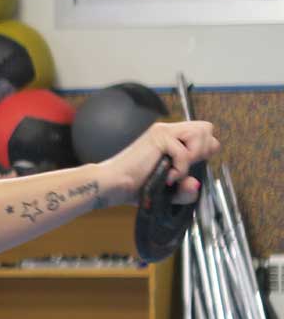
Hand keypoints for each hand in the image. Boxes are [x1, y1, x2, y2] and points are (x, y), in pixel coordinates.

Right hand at [104, 121, 219, 205]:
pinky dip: (180, 169)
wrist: (113, 185)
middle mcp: (167, 131)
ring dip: (194, 155)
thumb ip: (185, 190)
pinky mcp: (159, 137)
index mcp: (170, 139)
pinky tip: (167, 176)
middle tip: (184, 167)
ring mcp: (163, 132)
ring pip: (201, 132)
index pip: (202, 134)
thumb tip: (195, 184)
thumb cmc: (135, 187)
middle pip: (206, 128)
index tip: (188, 168)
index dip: (203, 151)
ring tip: (177, 169)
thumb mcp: (168, 191)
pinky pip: (186, 152)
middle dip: (203, 150)